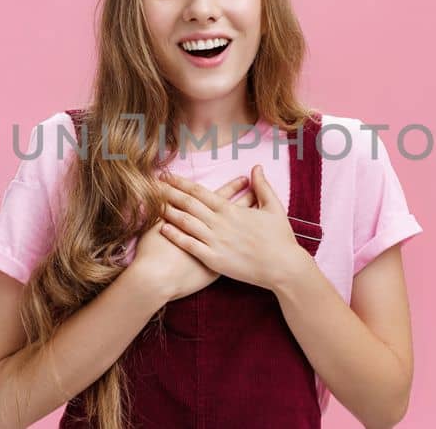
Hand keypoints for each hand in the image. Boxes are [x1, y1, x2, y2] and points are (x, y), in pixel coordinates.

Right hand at [125, 174, 254, 301]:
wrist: (156, 278)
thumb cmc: (153, 250)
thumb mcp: (157, 221)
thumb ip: (167, 206)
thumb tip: (169, 194)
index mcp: (199, 218)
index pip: (221, 198)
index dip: (232, 187)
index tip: (244, 179)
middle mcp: (213, 231)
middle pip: (236, 211)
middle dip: (248, 198)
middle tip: (262, 190)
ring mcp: (218, 248)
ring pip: (240, 230)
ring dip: (251, 218)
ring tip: (263, 210)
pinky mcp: (218, 265)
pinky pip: (237, 251)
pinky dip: (247, 243)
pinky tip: (254, 236)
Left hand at [156, 165, 311, 290]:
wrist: (284, 268)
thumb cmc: (280, 238)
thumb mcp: (274, 208)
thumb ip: (263, 187)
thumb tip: (257, 167)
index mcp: (231, 210)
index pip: (200, 192)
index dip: (181, 183)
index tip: (167, 175)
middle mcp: (220, 223)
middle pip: (188, 204)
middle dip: (168, 192)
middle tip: (151, 184)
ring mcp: (215, 242)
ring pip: (186, 223)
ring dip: (168, 211)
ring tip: (152, 203)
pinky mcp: (214, 260)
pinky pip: (190, 246)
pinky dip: (175, 237)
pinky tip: (162, 230)